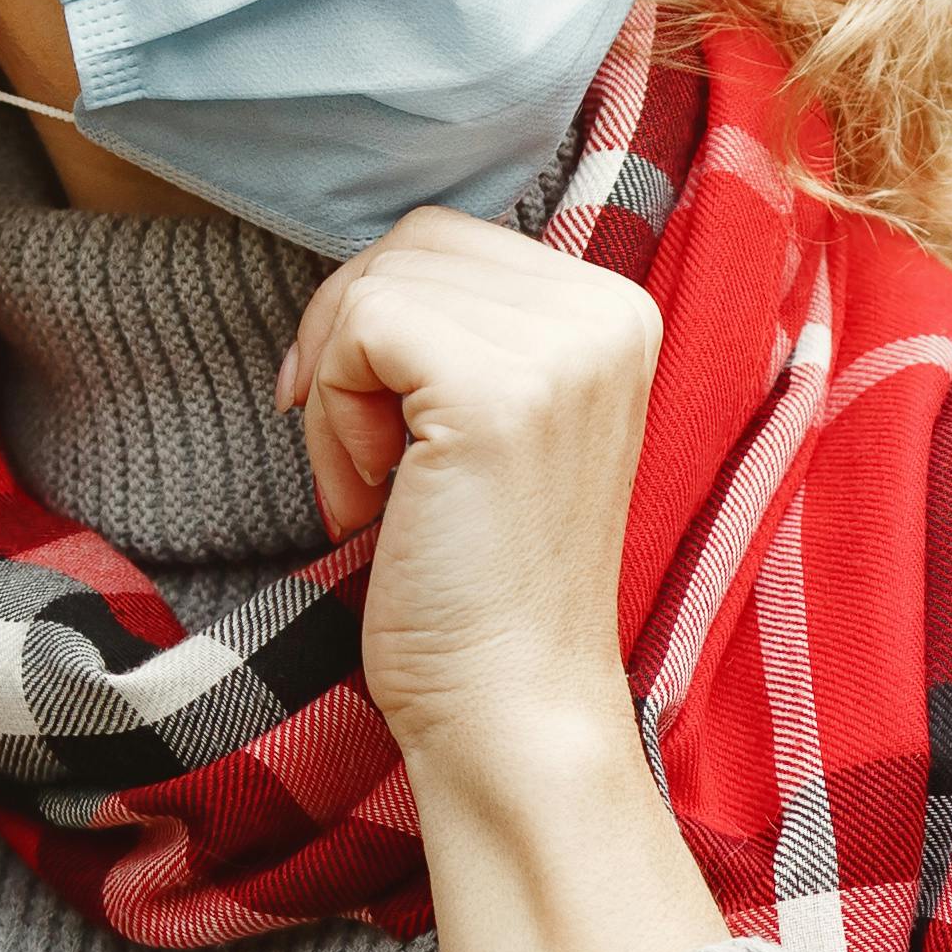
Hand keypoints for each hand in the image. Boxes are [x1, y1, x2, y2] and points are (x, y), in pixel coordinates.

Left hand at [281, 213, 731, 951]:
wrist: (512, 709)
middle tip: (371, 468)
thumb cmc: (482, 584)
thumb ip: (468, 330)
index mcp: (620, 312)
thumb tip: (361, 266)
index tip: (381, 438)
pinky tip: (369, 503)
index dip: (380, 327)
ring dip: (338, 392)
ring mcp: (561, 348)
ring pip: (375, 284)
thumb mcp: (495, 420)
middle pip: (411, 245)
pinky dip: (331, 419)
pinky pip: (359, 330)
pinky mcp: (496, 390)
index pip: (450, 242)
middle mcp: (609, 312)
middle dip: (352, 349)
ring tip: (378, 491)